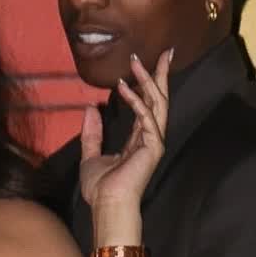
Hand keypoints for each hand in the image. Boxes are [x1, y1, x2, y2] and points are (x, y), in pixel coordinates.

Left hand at [79, 50, 171, 211]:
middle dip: (161, 75)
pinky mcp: (153, 146)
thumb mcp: (90, 155)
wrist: (106, 205)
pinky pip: (147, 117)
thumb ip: (92, 133)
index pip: (147, 105)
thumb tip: (90, 108)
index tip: (142, 63)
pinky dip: (136, 101)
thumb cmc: (101, 188)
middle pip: (160, 99)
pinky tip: (124, 87)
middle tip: (165, 51)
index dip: (146, 83)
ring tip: (137, 61)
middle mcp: (150, 137)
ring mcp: (154, 141)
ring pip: (157, 103)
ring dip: (149, 80)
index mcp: (139, 139)